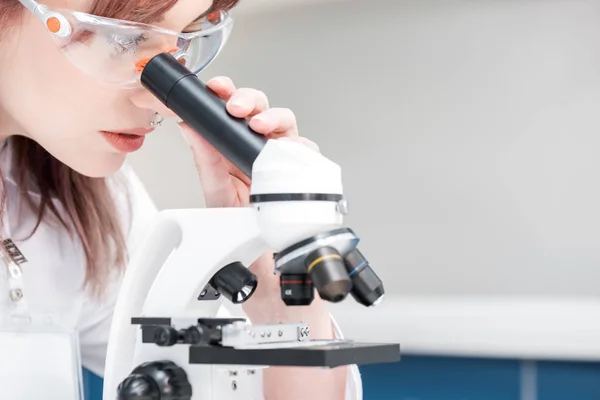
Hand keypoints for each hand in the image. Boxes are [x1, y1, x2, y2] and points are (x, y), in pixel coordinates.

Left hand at [179, 76, 318, 207]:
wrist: (257, 247)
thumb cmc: (236, 219)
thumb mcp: (215, 188)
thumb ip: (204, 157)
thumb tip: (189, 125)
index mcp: (233, 141)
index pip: (231, 105)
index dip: (226, 90)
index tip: (217, 88)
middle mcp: (258, 142)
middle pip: (260, 105)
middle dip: (249, 100)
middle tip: (237, 109)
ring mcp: (280, 152)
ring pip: (285, 120)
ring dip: (273, 117)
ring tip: (260, 126)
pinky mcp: (299, 166)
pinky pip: (307, 148)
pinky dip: (301, 145)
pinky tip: (289, 148)